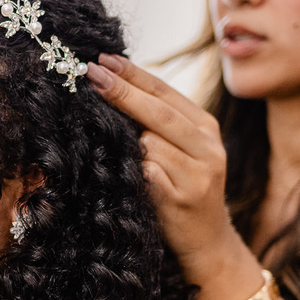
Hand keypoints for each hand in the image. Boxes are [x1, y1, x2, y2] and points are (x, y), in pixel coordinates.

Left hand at [87, 54, 243, 281]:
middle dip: (122, 91)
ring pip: (148, 144)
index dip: (134, 74)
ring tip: (108, 142)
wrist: (206, 240)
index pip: (165, 92)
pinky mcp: (180, 198)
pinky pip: (145, 173)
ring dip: (125, 141)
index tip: (104, 59)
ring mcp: (196, 174)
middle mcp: (208, 148)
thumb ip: (159, 123)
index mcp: (206, 128)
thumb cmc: (183, 188)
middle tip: (91, 72)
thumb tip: (113, 86)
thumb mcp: (183, 150)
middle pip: (158, 113)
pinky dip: (131, 169)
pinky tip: (122, 172)